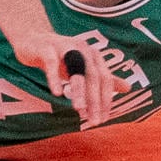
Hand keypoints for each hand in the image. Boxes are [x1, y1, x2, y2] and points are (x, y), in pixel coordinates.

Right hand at [8, 29, 128, 127]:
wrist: (32, 40)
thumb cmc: (60, 57)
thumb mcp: (83, 68)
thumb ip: (104, 78)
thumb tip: (129, 88)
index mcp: (93, 55)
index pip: (105, 79)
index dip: (106, 99)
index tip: (103, 119)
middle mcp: (82, 48)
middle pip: (93, 76)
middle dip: (95, 100)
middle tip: (94, 121)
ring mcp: (63, 46)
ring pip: (75, 69)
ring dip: (79, 90)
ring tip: (79, 109)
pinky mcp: (46, 48)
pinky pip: (51, 63)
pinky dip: (54, 78)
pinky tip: (57, 93)